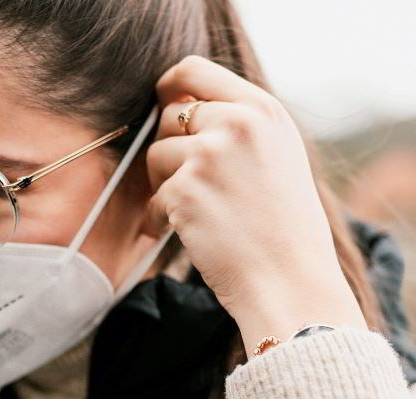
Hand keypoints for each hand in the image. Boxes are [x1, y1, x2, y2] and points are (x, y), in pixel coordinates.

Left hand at [145, 55, 366, 354]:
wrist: (292, 282)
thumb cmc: (283, 227)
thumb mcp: (275, 155)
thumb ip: (237, 124)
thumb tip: (178, 105)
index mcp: (262, 110)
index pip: (195, 70)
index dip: (170, 85)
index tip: (162, 101)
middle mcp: (236, 123)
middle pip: (169, 117)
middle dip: (171, 150)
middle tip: (192, 184)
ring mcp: (208, 156)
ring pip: (156, 155)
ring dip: (164, 185)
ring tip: (198, 212)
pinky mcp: (183, 190)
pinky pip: (152, 198)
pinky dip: (161, 220)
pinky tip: (191, 234)